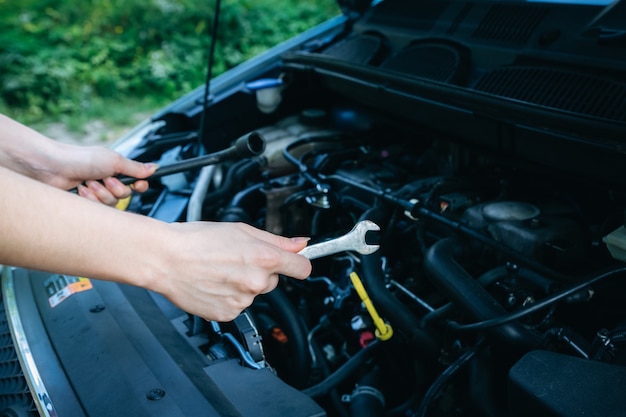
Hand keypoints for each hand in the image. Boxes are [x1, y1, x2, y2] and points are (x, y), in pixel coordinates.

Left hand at [50, 145, 156, 205]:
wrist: (53, 167)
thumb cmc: (81, 158)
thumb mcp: (114, 160)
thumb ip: (136, 168)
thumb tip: (154, 168)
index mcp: (116, 170)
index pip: (136, 183)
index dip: (139, 186)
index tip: (138, 186)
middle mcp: (107, 181)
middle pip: (124, 196)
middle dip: (115, 189)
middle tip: (105, 179)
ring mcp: (96, 192)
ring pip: (111, 204)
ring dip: (101, 193)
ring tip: (89, 183)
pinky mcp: (86, 203)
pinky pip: (98, 210)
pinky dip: (91, 200)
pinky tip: (82, 190)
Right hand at [150, 222, 311, 321]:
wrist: (165, 259)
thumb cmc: (197, 240)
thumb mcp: (241, 230)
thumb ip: (276, 240)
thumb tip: (300, 244)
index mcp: (264, 258)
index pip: (302, 268)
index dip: (300, 264)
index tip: (296, 263)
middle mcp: (256, 282)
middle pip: (273, 281)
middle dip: (260, 272)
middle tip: (236, 260)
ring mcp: (242, 301)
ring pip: (253, 293)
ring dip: (243, 285)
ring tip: (219, 271)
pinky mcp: (227, 314)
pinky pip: (237, 306)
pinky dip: (228, 297)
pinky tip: (214, 284)